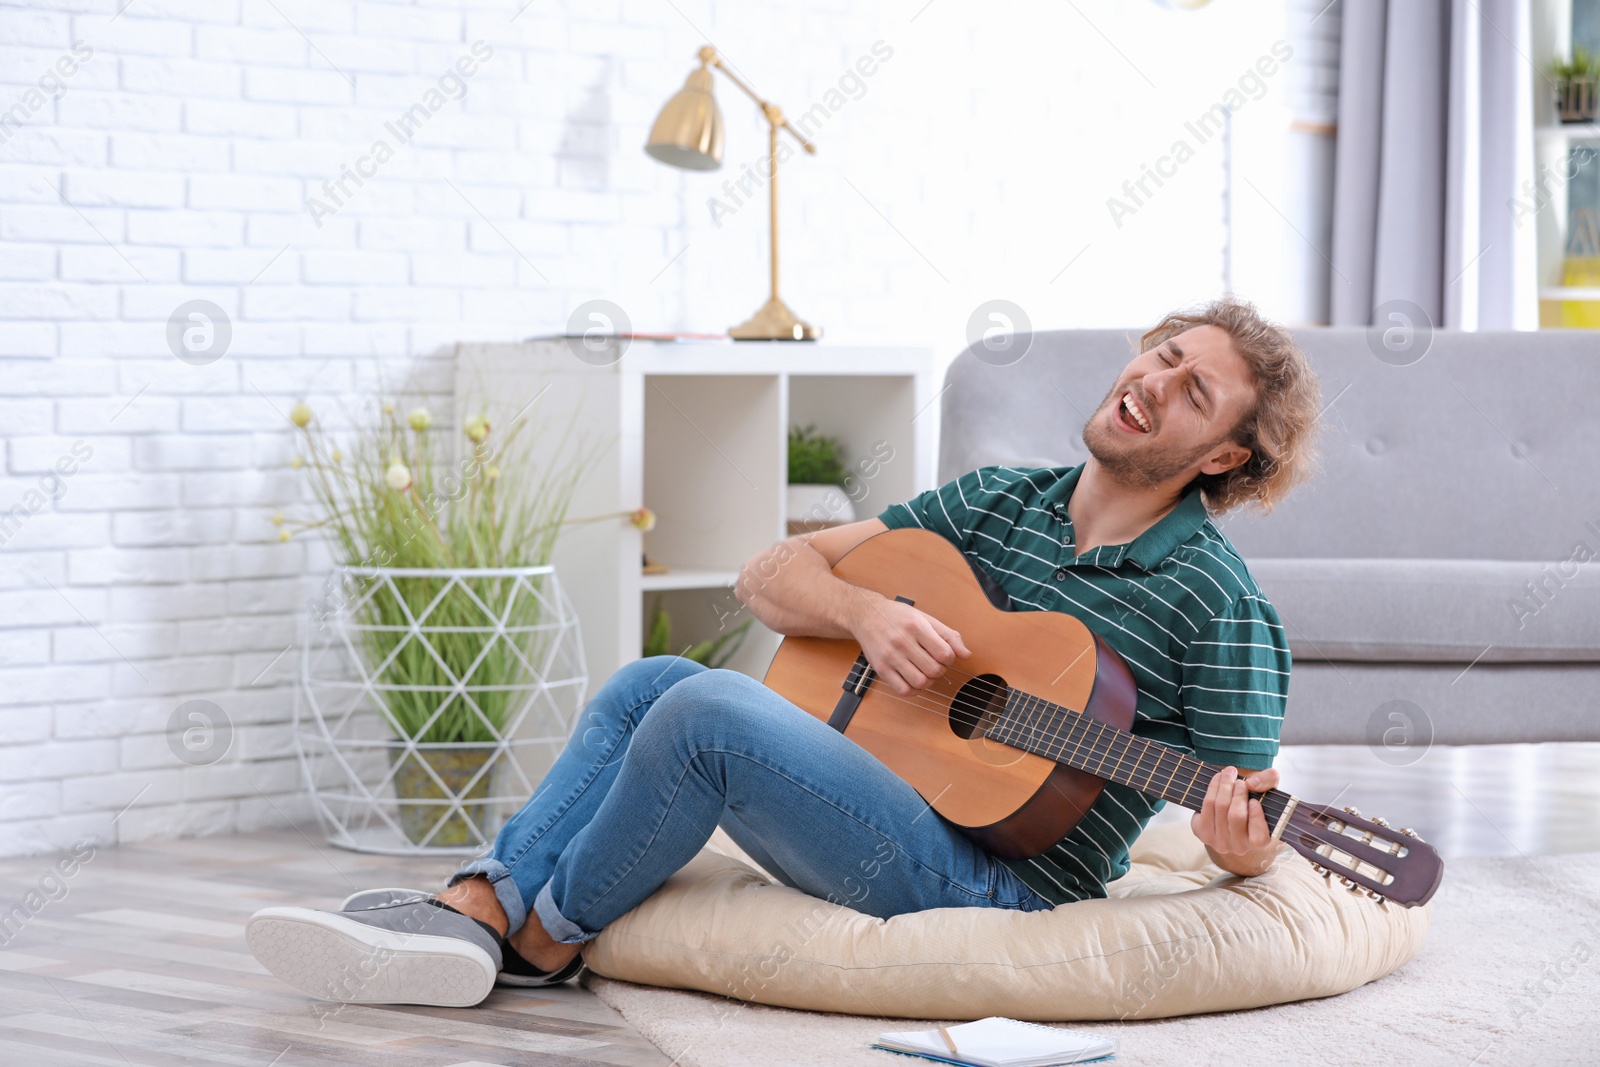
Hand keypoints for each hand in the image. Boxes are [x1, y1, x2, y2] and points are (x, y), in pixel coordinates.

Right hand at [848, 594, 970, 695]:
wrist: (866, 615)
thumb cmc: (898, 616)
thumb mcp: (926, 619)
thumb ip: (949, 636)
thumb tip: (966, 655)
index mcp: (916, 627)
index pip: (945, 653)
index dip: (950, 658)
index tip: (944, 655)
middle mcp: (902, 641)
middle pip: (934, 670)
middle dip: (940, 670)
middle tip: (935, 663)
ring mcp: (890, 656)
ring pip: (920, 682)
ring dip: (928, 681)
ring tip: (925, 672)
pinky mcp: (881, 669)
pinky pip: (903, 690)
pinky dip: (914, 690)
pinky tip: (913, 680)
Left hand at [1191, 765, 1281, 876]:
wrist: (1233, 812)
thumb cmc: (1256, 803)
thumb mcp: (1270, 790)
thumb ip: (1269, 780)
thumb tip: (1252, 783)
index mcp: (1262, 843)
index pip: (1258, 837)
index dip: (1255, 817)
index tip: (1254, 801)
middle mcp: (1240, 847)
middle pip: (1236, 816)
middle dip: (1238, 794)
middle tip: (1240, 781)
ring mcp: (1220, 842)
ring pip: (1219, 808)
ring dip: (1224, 786)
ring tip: (1229, 773)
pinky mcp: (1203, 833)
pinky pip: (1207, 806)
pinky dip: (1213, 788)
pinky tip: (1218, 779)